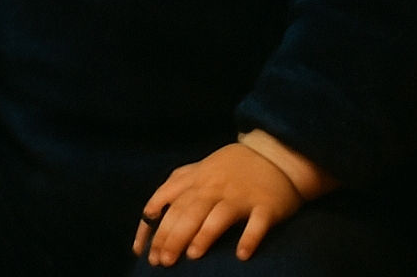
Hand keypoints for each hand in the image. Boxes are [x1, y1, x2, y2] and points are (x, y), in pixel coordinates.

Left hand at [132, 143, 301, 265]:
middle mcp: (215, 186)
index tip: (142, 251)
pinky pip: (257, 223)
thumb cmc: (232, 167)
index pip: (168, 200)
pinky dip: (249, 238)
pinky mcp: (266, 205)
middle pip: (189, 210)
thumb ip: (177, 185)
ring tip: (192, 256)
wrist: (274, 154)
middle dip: (173, 235)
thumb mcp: (201, 168)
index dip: (153, 225)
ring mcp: (241, 195)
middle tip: (161, 261)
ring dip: (205, 235)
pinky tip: (241, 255)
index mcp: (198, 179)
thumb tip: (149, 212)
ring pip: (219, 215)